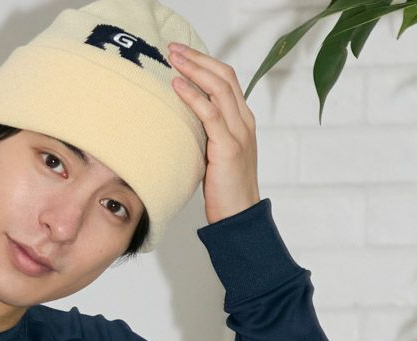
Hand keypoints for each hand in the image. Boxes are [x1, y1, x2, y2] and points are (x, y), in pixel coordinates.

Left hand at [167, 42, 260, 225]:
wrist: (239, 217)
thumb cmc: (225, 191)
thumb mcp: (214, 156)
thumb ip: (206, 137)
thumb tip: (181, 125)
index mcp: (243, 121)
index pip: (226, 80)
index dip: (205, 63)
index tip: (182, 54)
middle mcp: (244, 121)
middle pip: (224, 75)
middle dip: (198, 58)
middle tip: (173, 48)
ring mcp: (239, 132)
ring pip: (219, 88)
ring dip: (194, 69)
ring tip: (172, 59)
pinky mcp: (229, 147)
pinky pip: (211, 113)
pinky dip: (193, 96)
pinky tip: (177, 86)